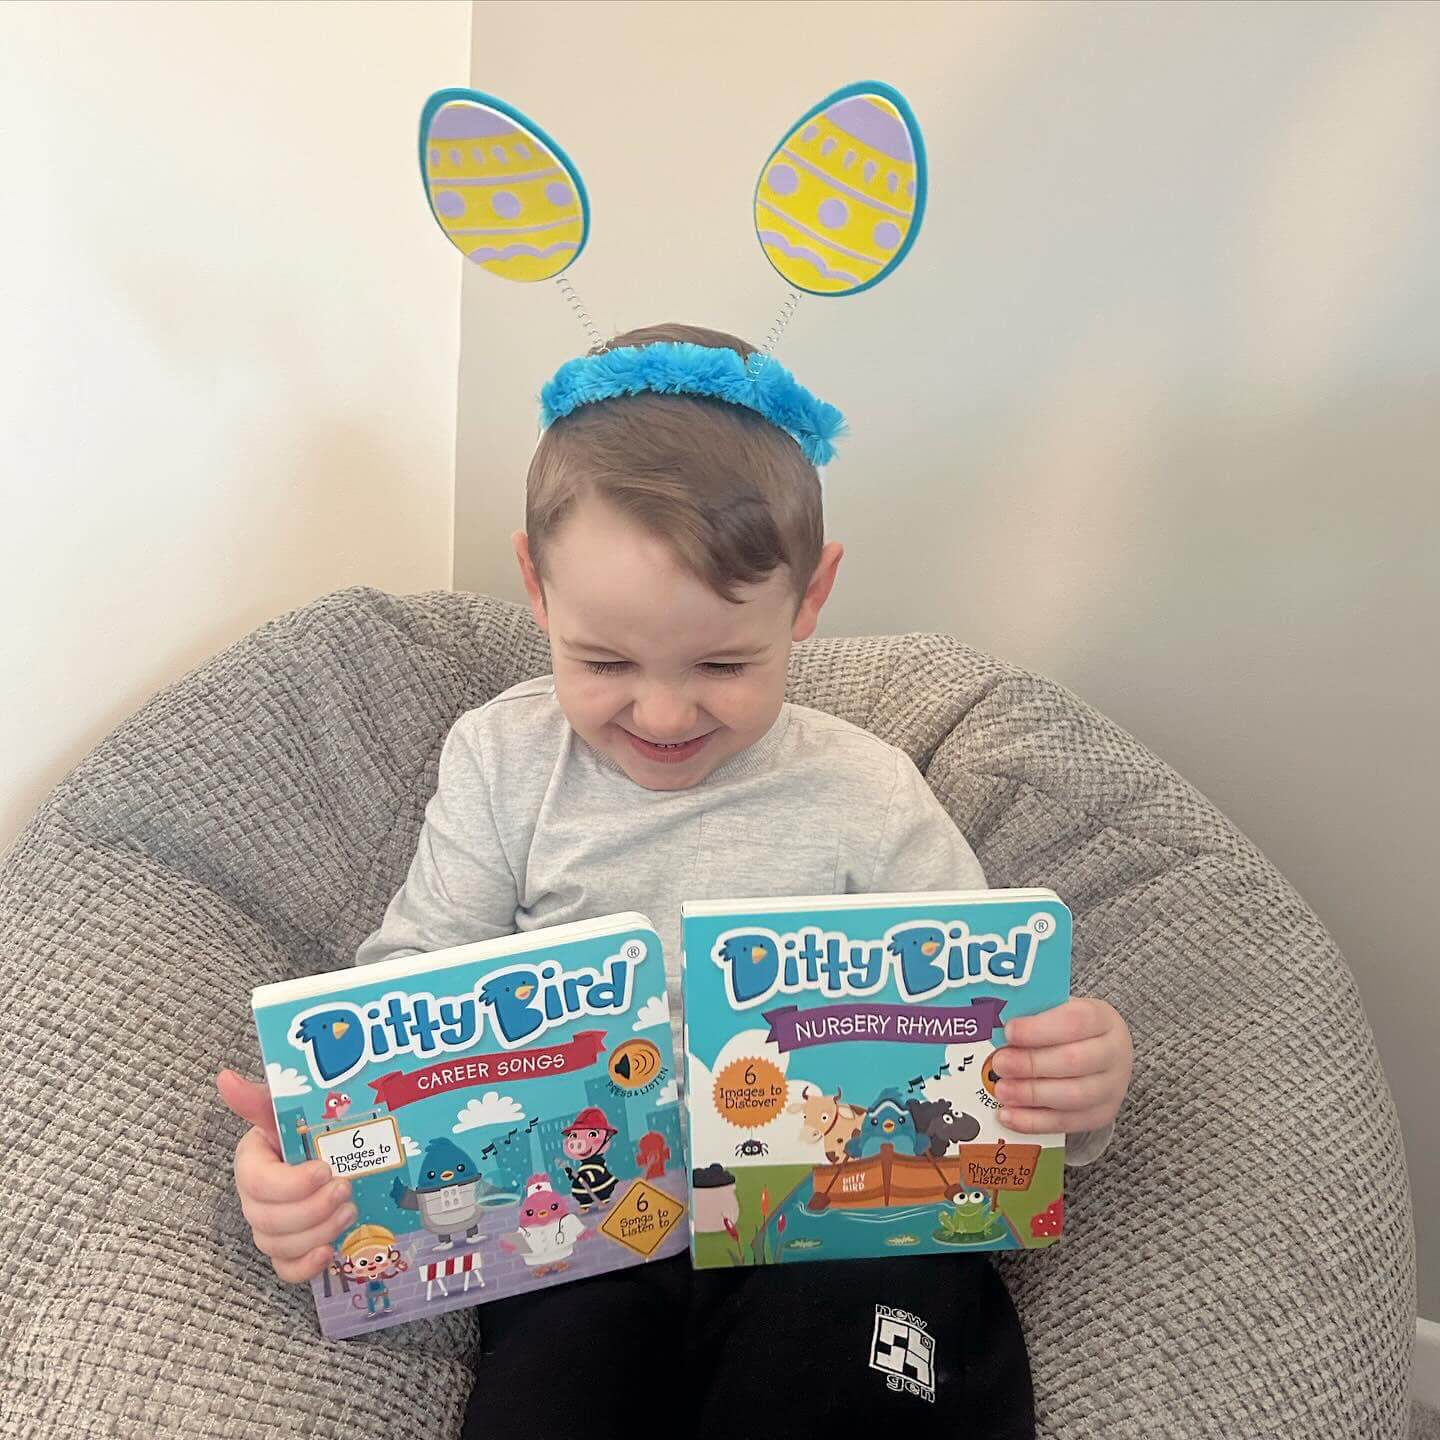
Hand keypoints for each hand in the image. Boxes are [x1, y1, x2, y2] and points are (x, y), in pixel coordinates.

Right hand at [217, 1069, 355, 1282]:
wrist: (327, 1150)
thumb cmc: (304, 1129)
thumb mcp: (288, 1111)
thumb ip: (259, 1099)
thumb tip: (225, 1076)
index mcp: (252, 1162)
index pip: (257, 1182)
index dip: (291, 1183)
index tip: (325, 1169)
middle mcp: (254, 1198)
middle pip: (267, 1219)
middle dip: (311, 1209)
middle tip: (345, 1189)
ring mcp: (269, 1226)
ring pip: (278, 1245)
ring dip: (317, 1232)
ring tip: (349, 1210)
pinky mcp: (287, 1248)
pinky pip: (285, 1269)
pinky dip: (305, 1267)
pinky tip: (329, 1254)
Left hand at [989, 997, 1131, 1135]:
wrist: (1101, 1053)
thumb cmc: (1068, 1029)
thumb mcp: (1056, 1011)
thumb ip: (1031, 1016)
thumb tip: (992, 1026)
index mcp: (1102, 1019)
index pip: (1075, 1021)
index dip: (1039, 1029)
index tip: (1009, 1031)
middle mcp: (1113, 1053)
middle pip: (1074, 1061)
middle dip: (1031, 1064)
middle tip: (999, 1063)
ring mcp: (1111, 1088)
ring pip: (1073, 1096)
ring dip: (1031, 1094)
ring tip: (1001, 1090)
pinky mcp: (1100, 1115)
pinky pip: (1066, 1123)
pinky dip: (1033, 1121)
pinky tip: (1008, 1115)